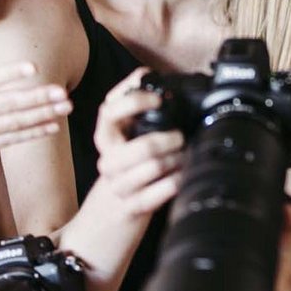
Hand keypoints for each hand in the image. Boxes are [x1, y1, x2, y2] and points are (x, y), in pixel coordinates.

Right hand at [0, 18, 69, 178]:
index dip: (9, 73)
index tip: (33, 67)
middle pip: (6, 103)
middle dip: (36, 97)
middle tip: (61, 89)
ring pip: (14, 122)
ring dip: (42, 114)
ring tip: (66, 105)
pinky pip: (12, 139)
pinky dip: (33, 133)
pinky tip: (53, 126)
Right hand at [93, 68, 183, 218]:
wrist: (110, 214)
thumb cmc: (128, 166)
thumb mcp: (126, 137)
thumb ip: (136, 111)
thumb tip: (150, 76)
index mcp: (105, 136)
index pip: (109, 110)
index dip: (134, 101)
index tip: (158, 98)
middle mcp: (108, 159)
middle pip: (142, 145)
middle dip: (170, 140)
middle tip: (181, 137)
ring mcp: (118, 184)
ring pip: (155, 167)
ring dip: (177, 160)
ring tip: (184, 156)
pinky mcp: (131, 207)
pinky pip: (160, 191)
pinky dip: (176, 181)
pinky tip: (182, 176)